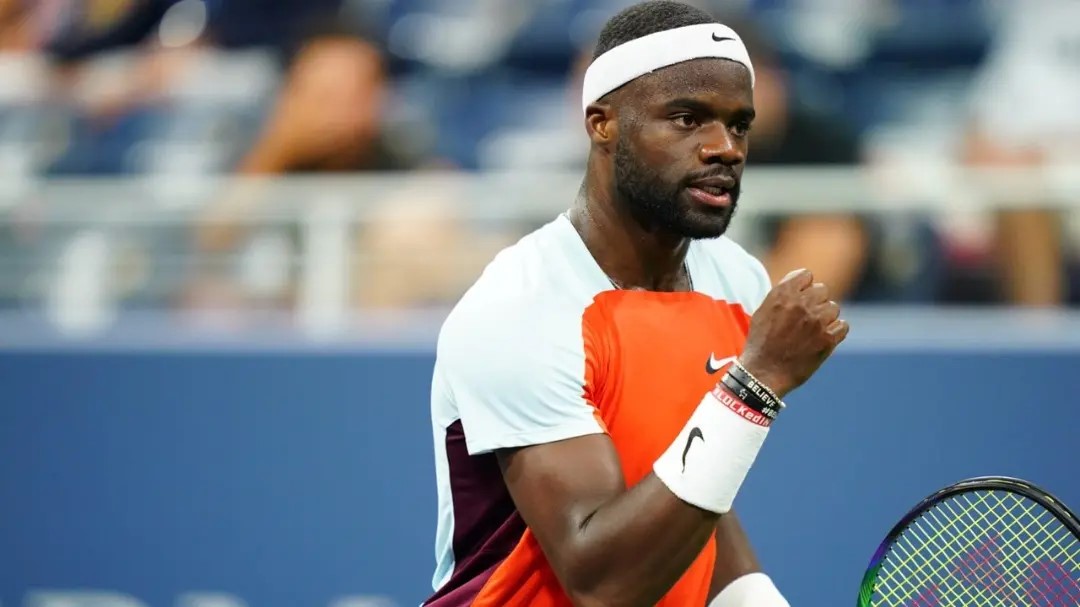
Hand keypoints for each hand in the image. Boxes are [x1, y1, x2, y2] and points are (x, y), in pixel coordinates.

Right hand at [738, 268, 848, 397]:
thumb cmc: (761, 343)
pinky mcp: (828, 339)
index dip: (804, 286)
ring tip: (812, 331)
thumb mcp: (763, 312)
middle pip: (822, 290)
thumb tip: (801, 285)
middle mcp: (801, 304)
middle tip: (806, 318)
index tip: (800, 298)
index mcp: (782, 294)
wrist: (764, 373)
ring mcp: (816, 321)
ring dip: (826, 317)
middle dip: (815, 302)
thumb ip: (782, 295)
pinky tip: (822, 339)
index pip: (806, 275)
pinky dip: (835, 332)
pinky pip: (843, 326)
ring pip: (834, 308)